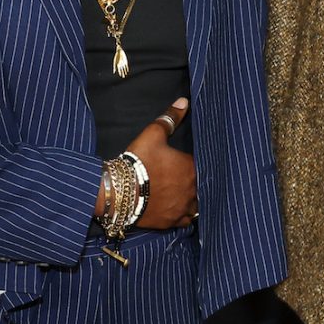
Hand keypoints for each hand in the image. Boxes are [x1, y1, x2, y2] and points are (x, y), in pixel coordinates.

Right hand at [126, 97, 197, 228]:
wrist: (120, 191)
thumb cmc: (138, 161)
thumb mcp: (152, 135)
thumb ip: (169, 118)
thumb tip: (184, 101)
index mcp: (191, 168)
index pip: (203, 165)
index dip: (196, 164)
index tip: (189, 163)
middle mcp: (192, 190)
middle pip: (202, 187)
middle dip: (197, 182)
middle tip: (188, 179)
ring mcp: (183, 208)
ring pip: (198, 205)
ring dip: (194, 200)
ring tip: (187, 195)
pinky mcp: (172, 222)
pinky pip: (185, 221)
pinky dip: (184, 215)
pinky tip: (180, 210)